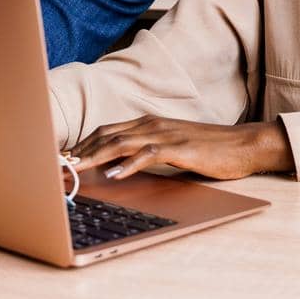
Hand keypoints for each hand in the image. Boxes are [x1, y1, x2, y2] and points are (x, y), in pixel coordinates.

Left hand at [69, 116, 292, 180]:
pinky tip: (113, 175)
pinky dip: (127, 164)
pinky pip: (148, 155)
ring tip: (74, 169)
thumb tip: (116, 167)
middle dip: (79, 151)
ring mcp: (165, 134)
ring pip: (120, 143)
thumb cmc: (206, 150)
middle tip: (57, 166)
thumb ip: (144, 152)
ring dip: (94, 156)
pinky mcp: (179, 148)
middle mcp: (151, 125)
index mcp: (147, 124)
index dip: (81, 144)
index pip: (104, 131)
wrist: (241, 145)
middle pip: (105, 135)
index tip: (61, 159)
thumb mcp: (169, 148)